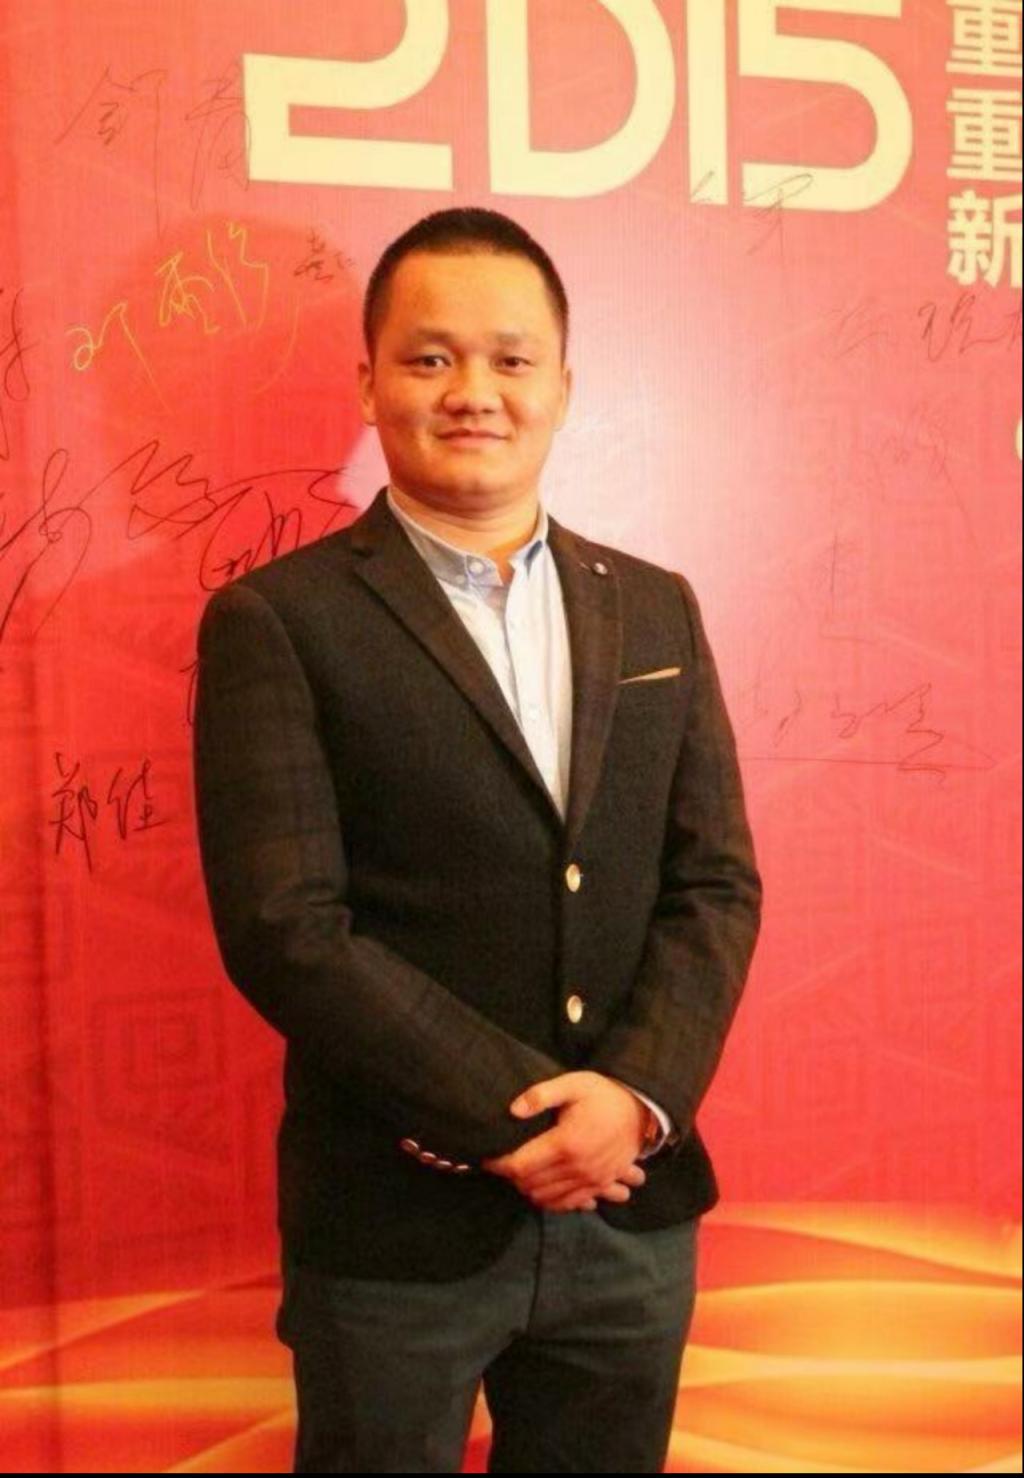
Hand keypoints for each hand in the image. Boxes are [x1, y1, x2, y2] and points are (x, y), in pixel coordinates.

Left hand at [480, 1070, 650, 1212]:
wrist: (642, 1109)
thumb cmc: (603, 1094)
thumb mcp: (572, 1084)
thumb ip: (541, 1095)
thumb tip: (513, 1110)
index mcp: (566, 1143)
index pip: (520, 1166)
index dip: (498, 1164)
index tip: (487, 1157)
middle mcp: (578, 1168)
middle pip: (530, 1185)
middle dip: (512, 1177)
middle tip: (504, 1161)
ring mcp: (591, 1180)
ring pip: (548, 1199)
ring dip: (530, 1190)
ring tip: (523, 1172)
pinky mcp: (601, 1185)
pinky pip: (570, 1205)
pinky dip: (553, 1201)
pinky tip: (546, 1188)